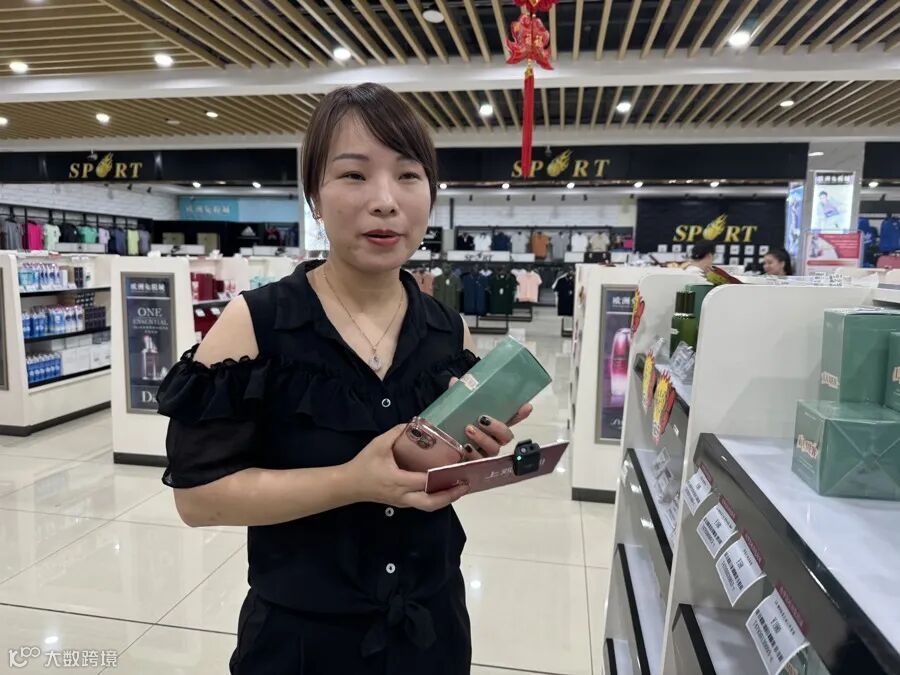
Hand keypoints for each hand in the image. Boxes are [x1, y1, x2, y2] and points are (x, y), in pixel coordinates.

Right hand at [343, 424, 468, 511]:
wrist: (348, 485)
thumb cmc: (363, 464)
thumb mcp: (378, 444)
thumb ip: (396, 433)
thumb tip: (414, 423)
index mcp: (398, 480)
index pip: (425, 481)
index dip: (442, 477)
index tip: (458, 470)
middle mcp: (403, 495)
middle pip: (431, 502)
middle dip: (450, 495)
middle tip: (465, 485)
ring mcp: (402, 502)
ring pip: (428, 506)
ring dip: (446, 499)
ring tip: (460, 488)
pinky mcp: (401, 503)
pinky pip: (423, 504)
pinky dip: (436, 499)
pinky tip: (444, 489)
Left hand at [449, 378, 533, 459]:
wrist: (432, 452)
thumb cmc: (448, 429)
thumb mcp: (452, 411)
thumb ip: (456, 397)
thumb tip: (455, 381)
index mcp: (490, 426)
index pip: (510, 419)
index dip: (520, 414)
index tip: (527, 406)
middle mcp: (491, 440)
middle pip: (506, 436)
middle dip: (498, 427)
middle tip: (482, 419)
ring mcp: (484, 454)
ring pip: (494, 449)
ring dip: (483, 438)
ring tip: (468, 429)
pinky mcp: (474, 466)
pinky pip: (479, 461)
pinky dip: (473, 453)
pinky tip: (465, 447)